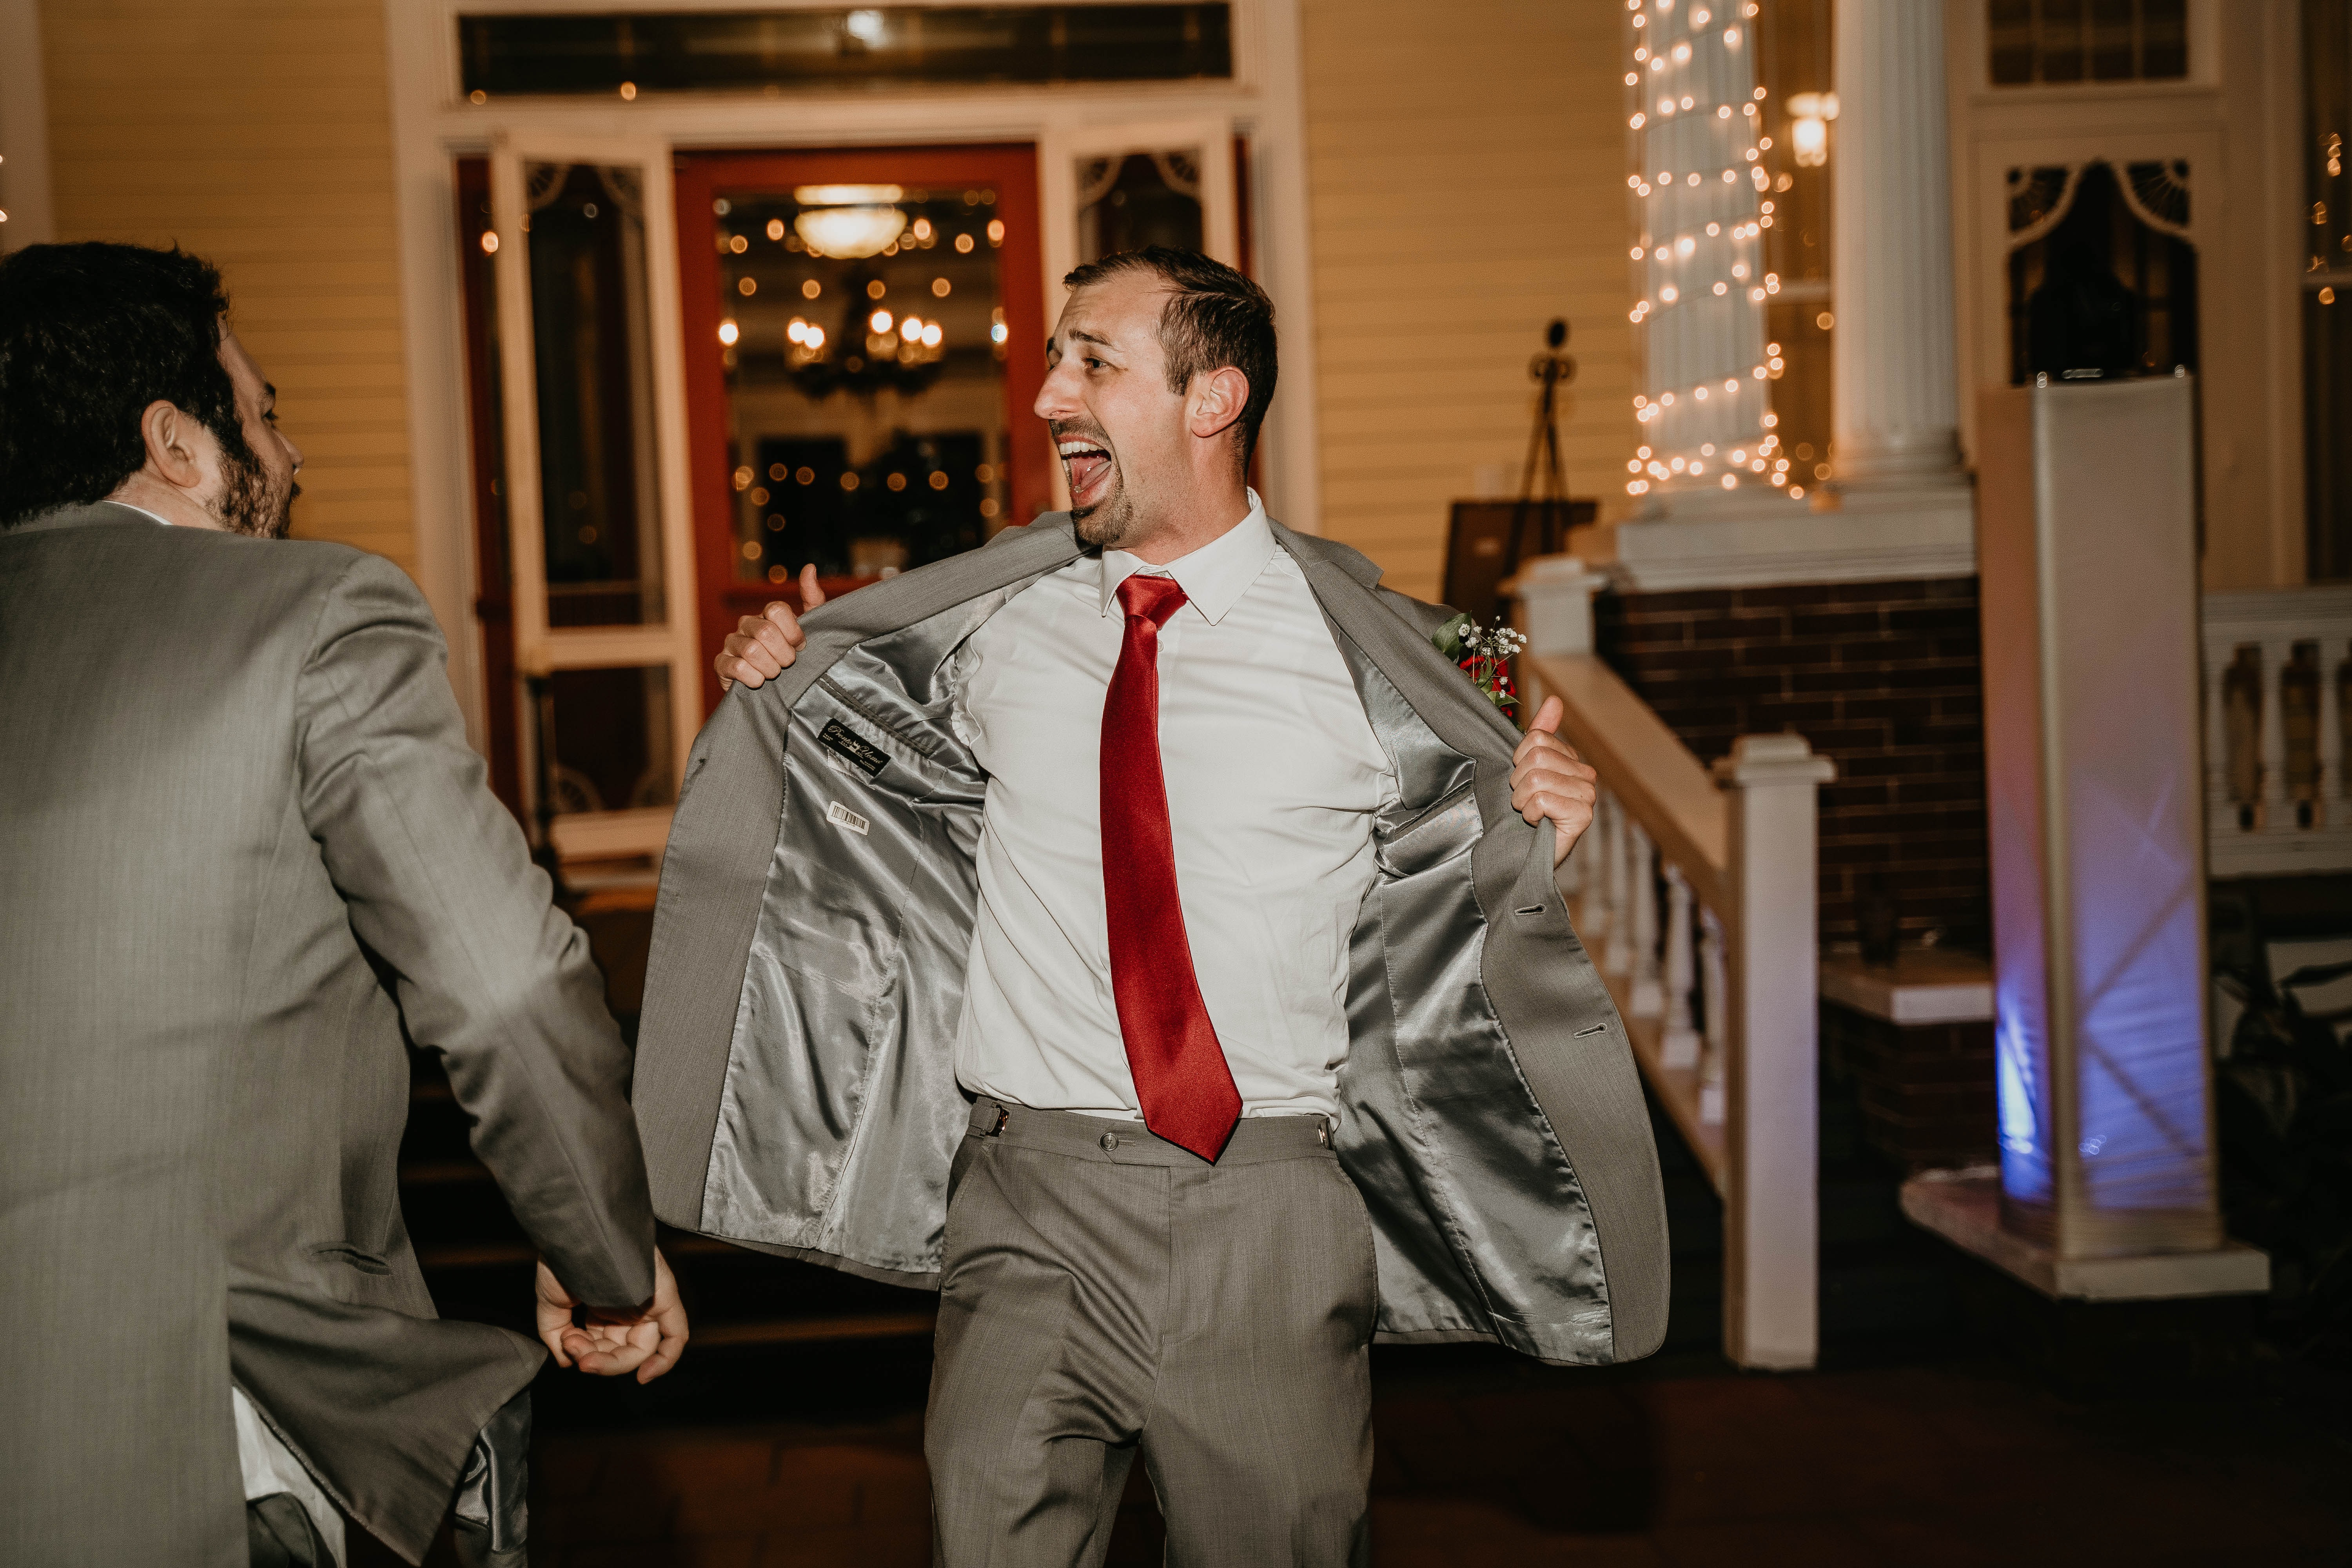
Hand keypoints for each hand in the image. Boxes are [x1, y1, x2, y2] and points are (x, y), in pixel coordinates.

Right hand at [534, 1247, 689, 1384]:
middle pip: (622, 1351)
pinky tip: (644, 1375)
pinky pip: (675, 1336)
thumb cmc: (562, 1257)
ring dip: (610, 1361)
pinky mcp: (664, 1296)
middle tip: (574, 1352)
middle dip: (596, 1360)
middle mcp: (629, 1304)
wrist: (574, 1230)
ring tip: (581, 1350)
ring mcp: (648, 1300)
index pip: (603, 1344)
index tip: (567, 1350)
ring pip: (641, 1349)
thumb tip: (567, 1362)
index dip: (586, 1355)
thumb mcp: (551, 1302)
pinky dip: (664, 1360)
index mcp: (606, 1304)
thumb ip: (556, 1335)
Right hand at [713, 564, 825, 689]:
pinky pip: (737, 668)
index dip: (793, 632)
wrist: (778, 690)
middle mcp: (746, 623)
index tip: (800, 646)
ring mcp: (731, 642)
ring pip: (751, 650)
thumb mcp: (812, 629)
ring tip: (774, 673)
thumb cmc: (794, 656)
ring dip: (770, 668)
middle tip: (788, 663)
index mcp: (767, 614)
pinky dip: (753, 678)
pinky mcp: (720, 664)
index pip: (776, 610)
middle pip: (765, 631)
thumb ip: (813, 599)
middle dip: (784, 654)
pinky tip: (758, 681)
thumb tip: (810, 567)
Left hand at [1511, 695, 1598, 867]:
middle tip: (1524, 800)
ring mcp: (1587, 797)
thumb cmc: (1525, 813)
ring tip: (1529, 813)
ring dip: (1522, 800)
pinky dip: (1530, 814)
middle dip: (1518, 782)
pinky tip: (1537, 823)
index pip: (1536, 738)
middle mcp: (1586, 776)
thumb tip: (1555, 700)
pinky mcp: (1582, 817)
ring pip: (1537, 778)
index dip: (1518, 761)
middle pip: (1536, 758)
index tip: (1522, 781)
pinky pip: (1542, 800)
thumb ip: (1541, 733)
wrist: (1525, 856)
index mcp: (1572, 760)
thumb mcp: (1526, 768)